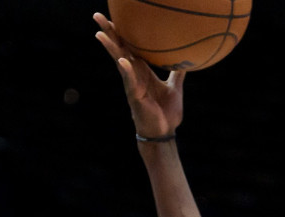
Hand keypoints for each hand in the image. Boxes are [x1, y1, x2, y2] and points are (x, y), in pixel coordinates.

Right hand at [94, 12, 183, 138]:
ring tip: (100, 34)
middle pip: (119, 49)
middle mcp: (134, 75)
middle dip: (109, 33)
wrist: (164, 132)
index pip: (129, 46)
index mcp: (142, 71)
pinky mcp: (135, 96)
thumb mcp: (175, 87)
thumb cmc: (167, 111)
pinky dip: (127, 70)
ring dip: (110, 48)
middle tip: (97, 15)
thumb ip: (177, 72)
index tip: (114, 16)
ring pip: (119, 62)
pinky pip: (130, 81)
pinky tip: (122, 60)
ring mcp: (132, 84)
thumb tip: (187, 57)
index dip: (121, 32)